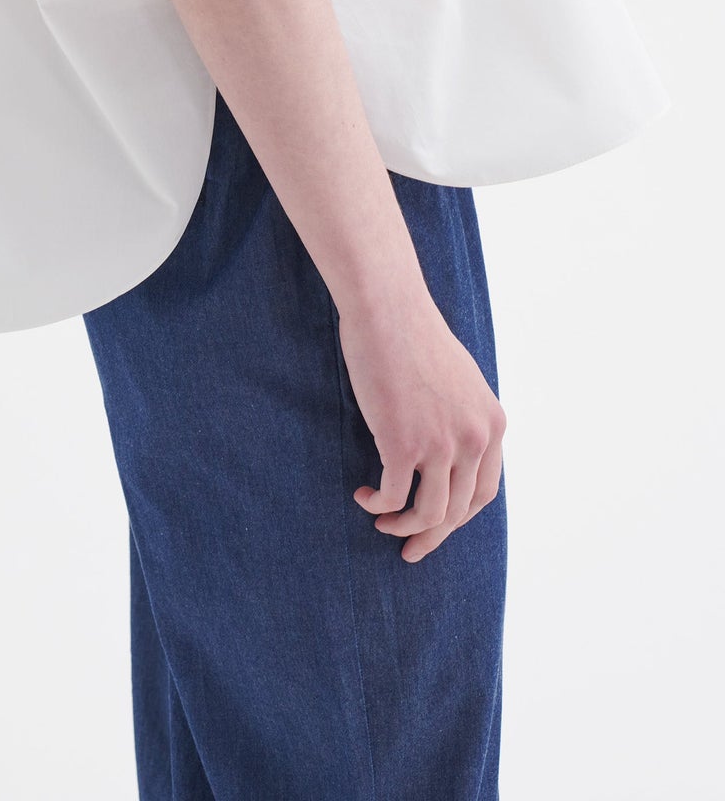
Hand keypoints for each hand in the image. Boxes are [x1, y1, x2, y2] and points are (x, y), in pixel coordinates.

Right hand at [337, 281, 506, 562]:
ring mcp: (441, 444)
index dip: (459, 517)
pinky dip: (378, 505)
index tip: (435, 526)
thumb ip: (463, 417)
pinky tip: (363, 496)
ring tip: (381, 522)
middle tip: (407, 548)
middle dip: (432, 535)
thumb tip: (451, 451)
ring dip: (403, 527)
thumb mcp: (459, 379)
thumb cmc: (413, 335)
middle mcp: (475, 438)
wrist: (387, 309)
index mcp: (492, 424)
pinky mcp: (403, 444)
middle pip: (460, 511)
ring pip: (429, 513)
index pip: (485, 492)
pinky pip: (394, 496)